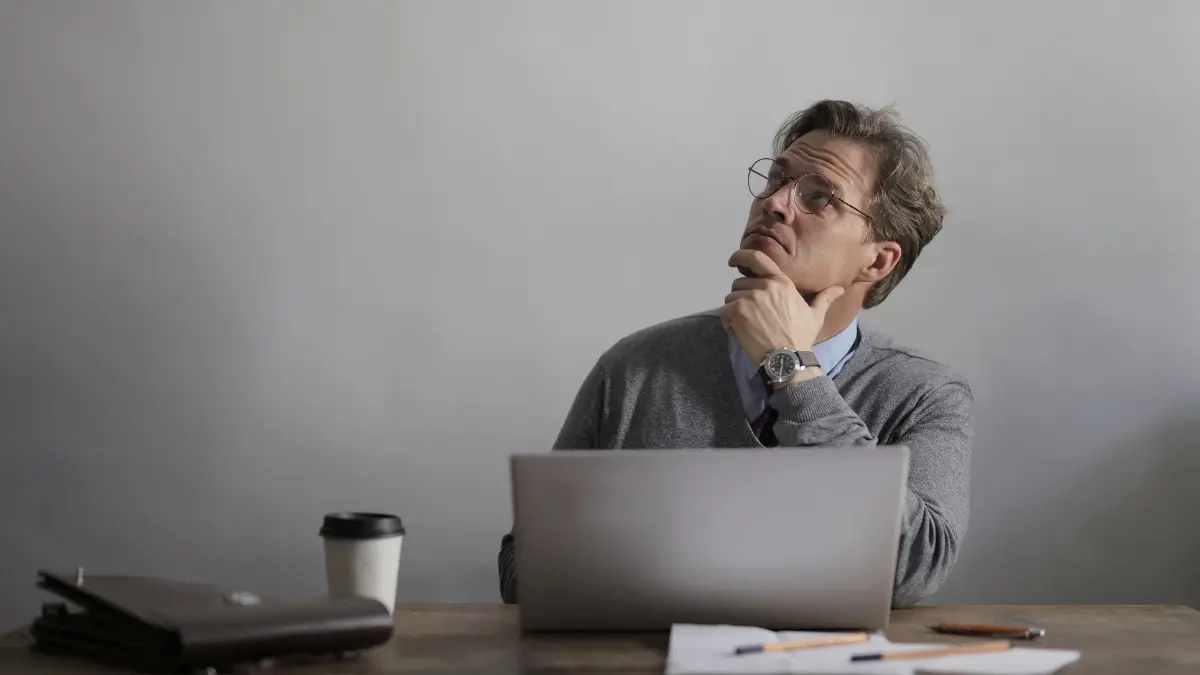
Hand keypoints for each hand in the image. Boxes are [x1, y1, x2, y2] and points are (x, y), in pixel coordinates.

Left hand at [720, 249, 844, 365]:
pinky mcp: (736, 311)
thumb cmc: (801, 336)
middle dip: (741, 296)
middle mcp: (764, 286)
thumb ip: (825, 298)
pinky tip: (741, 332)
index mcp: (781, 282)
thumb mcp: (816, 315)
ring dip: (734, 310)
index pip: (757, 258)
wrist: (787, 357)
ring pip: (730, 298)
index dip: (741, 255)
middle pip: (739, 283)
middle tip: (752, 314)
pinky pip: (723, 312)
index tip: (733, 260)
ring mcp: (749, 298)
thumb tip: (840, 289)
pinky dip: (728, 322)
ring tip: (749, 325)